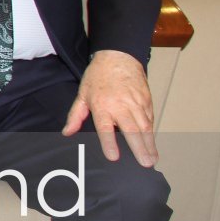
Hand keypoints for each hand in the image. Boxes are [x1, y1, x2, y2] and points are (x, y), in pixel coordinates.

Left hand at [62, 49, 156, 165]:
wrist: (118, 57)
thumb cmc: (98, 76)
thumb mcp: (82, 94)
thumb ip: (75, 116)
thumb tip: (67, 132)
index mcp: (102, 105)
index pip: (106, 128)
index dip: (109, 143)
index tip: (114, 157)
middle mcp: (121, 105)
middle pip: (132, 130)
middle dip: (139, 148)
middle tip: (145, 164)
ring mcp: (136, 103)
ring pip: (145, 126)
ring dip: (150, 144)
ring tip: (152, 159)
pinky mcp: (146, 100)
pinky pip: (150, 119)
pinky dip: (151, 133)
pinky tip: (152, 144)